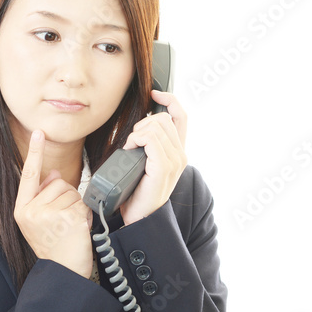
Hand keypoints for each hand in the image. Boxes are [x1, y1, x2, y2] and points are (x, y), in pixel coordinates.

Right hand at [14, 130, 92, 277]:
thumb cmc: (54, 247)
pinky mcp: (66, 219)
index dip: (34, 153)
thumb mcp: (41, 221)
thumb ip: (45, 196)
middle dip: (67, 197)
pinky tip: (78, 230)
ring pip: (73, 192)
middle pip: (58, 183)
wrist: (63, 272)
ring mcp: (48, 215)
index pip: (29, 175)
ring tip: (70, 227)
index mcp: (22, 209)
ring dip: (77, 207)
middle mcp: (31, 211)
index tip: (38, 132)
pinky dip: (85, 215)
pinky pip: (82, 204)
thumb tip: (54, 173)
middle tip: (64, 221)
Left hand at [119, 89, 187, 224]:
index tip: (154, 94)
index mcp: (178, 152)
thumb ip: (148, 145)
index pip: (181, 116)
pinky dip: (136, 139)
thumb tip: (139, 126)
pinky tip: (130, 149)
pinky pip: (150, 138)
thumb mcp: (144, 162)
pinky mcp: (164, 167)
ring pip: (156, 126)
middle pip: (163, 118)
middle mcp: (180, 155)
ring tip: (130, 147)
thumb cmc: (138, 192)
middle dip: (143, 123)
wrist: (140, 217)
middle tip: (132, 141)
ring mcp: (174, 161)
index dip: (170, 100)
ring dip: (137, 132)